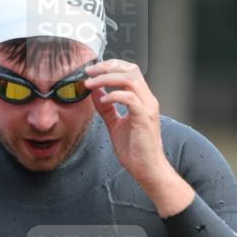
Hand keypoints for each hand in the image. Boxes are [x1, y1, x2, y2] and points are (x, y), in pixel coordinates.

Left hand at [84, 59, 170, 183]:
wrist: (147, 169)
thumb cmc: (136, 151)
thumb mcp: (115, 124)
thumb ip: (106, 108)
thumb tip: (95, 92)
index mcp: (142, 99)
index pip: (129, 71)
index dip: (110, 66)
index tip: (92, 70)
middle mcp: (147, 100)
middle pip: (130, 70)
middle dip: (107, 67)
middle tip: (90, 72)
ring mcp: (147, 108)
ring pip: (130, 80)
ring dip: (107, 78)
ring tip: (91, 83)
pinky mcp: (144, 118)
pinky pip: (130, 98)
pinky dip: (114, 96)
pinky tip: (103, 100)